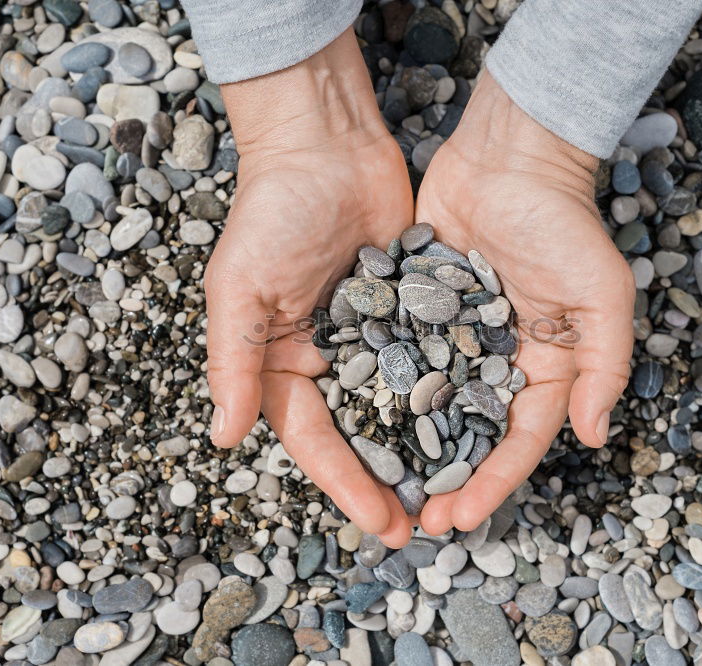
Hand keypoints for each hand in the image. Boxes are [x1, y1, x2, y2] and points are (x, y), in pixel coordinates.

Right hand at [204, 30, 414, 545]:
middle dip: (388, 481)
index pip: (313, 438)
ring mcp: (373, 337)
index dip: (344, 483)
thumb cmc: (272, 213)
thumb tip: (223, 437)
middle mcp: (328, 359)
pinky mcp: (411, 311)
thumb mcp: (241, 287)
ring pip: (401, 406)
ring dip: (424, 449)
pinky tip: (479, 427)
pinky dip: (450, 393)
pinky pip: (432, 360)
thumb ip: (233, 359)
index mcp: (280, 363)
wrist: (327, 147)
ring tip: (456, 492)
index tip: (379, 523)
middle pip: (361, 434)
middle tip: (423, 527)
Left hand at [414, 73, 634, 533]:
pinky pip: (398, 356)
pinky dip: (381, 389)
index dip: (493, 482)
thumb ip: (603, 366)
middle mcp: (497, 360)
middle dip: (447, 479)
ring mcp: (454, 336)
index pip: (519, 440)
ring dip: (408, 446)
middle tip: (415, 518)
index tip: (460, 517)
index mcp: (546, 367)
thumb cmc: (564, 222)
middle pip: (469, 433)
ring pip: (428, 404)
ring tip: (379, 485)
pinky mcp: (417, 308)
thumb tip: (595, 436)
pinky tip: (353, 420)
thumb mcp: (602, 294)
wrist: (509, 156)